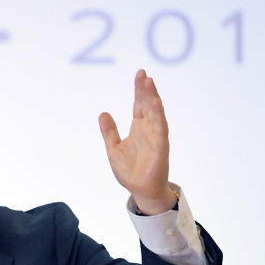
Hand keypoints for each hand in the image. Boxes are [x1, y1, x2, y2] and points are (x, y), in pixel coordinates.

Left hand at [98, 69, 177, 214]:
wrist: (140, 190)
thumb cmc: (130, 171)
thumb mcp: (113, 148)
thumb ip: (109, 132)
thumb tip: (103, 113)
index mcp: (139, 129)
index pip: (139, 105)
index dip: (139, 90)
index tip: (140, 74)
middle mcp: (149, 130)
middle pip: (147, 105)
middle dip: (145, 89)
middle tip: (143, 74)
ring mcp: (156, 137)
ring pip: (155, 113)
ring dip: (152, 97)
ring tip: (149, 82)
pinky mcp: (160, 147)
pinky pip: (160, 128)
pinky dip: (159, 115)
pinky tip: (156, 103)